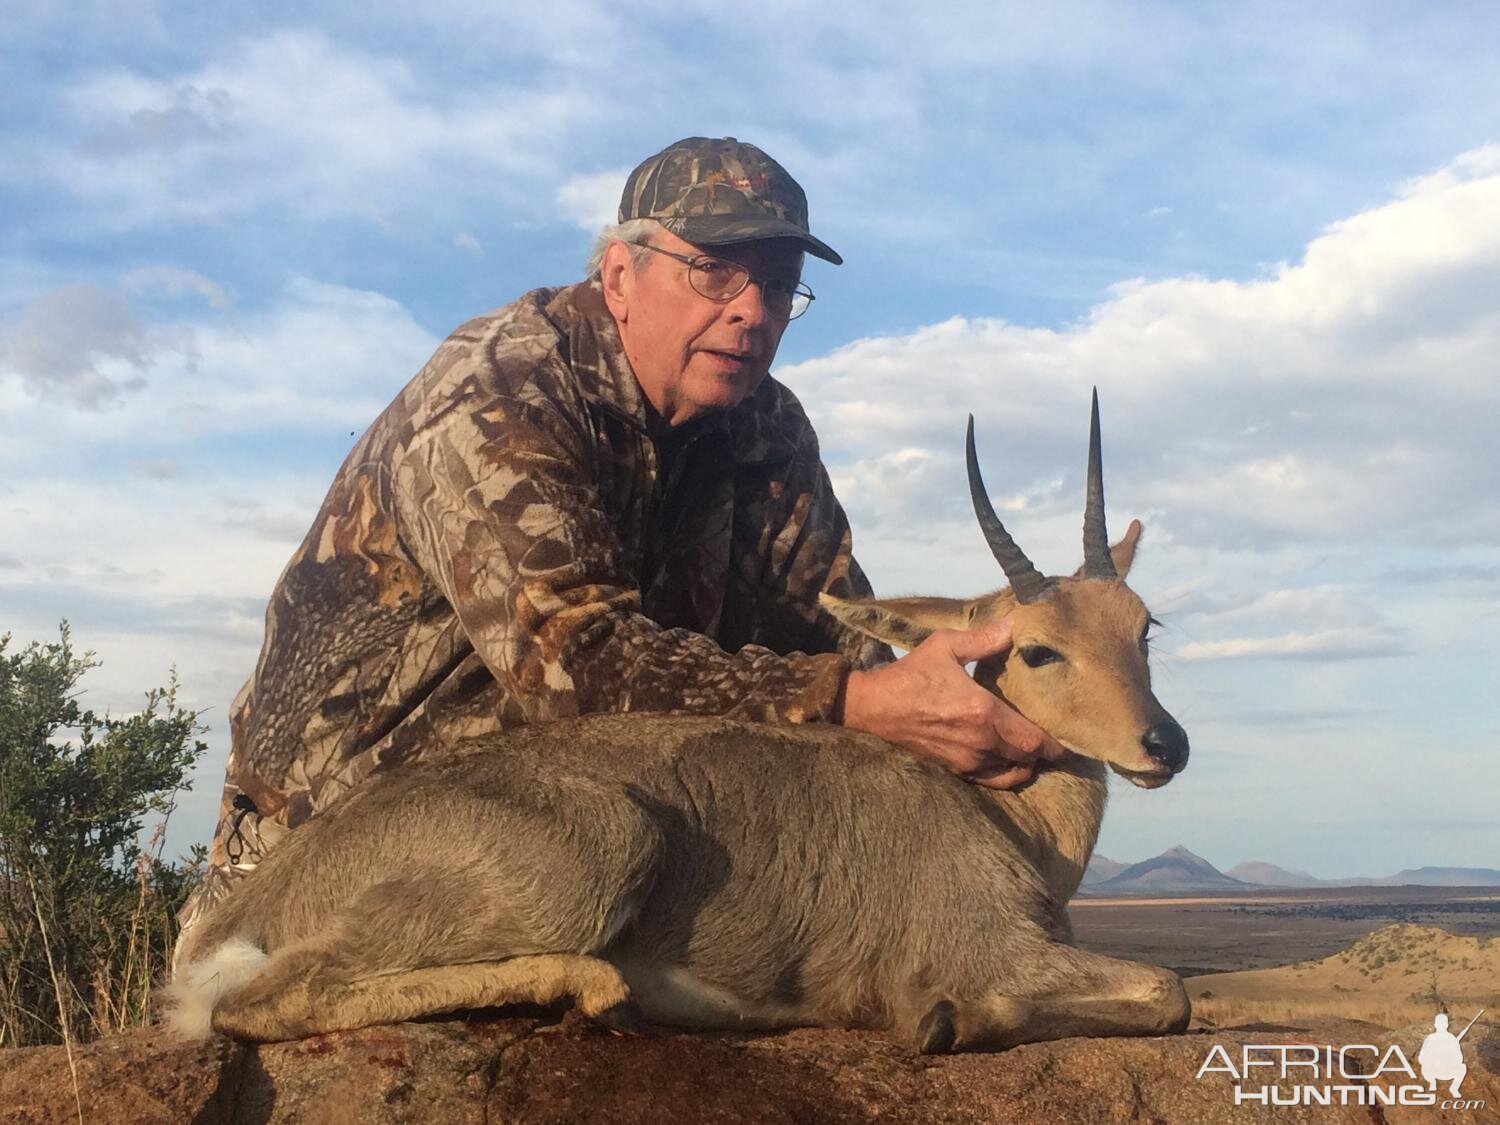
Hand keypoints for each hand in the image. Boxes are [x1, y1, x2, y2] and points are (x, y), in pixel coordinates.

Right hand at [840, 616, 1065, 788]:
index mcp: (983, 713)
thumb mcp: (946, 646)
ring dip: (1026, 764)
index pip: (1034, 739)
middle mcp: (980, 743)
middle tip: (1055, 739)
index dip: (1055, 742)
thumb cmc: (910, 674)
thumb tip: (1017, 623)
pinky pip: (991, 780)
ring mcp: (966, 761)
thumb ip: (985, 638)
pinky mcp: (954, 770)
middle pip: (1028, 758)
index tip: (1068, 735)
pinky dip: (1005, 774)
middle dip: (1044, 751)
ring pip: (1012, 774)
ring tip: (1033, 750)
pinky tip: (1008, 760)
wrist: (873, 707)